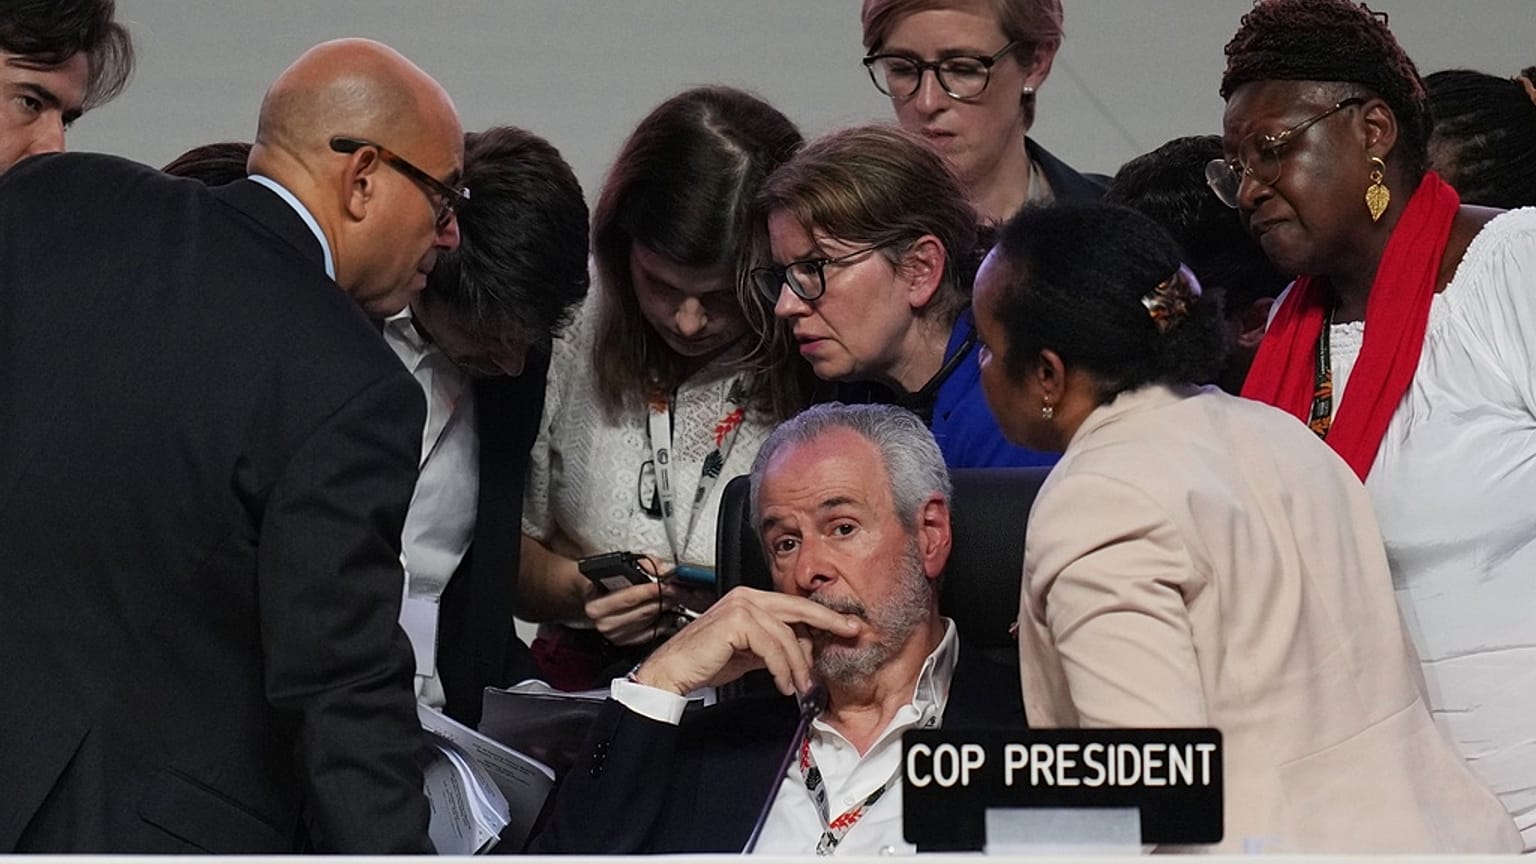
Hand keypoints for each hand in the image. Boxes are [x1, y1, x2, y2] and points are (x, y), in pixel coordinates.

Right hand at [584, 554, 675, 645]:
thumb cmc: (608, 580)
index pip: (630, 597)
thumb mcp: (622, 565)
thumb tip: (666, 570)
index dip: (652, 589)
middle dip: (663, 599)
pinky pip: (650, 634)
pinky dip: (662, 623)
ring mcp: (612, 634)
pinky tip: (666, 613)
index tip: (668, 584)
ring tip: (672, 598)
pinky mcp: (622, 642)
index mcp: (597, 603)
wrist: (594, 594)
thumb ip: (646, 564)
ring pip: (648, 621)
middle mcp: (602, 622)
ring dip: (664, 609)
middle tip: (676, 590)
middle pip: (643, 611)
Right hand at [630, 586, 861, 697]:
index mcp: (750, 599)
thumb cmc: (706, 662)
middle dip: (828, 621)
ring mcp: (741, 606)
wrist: (673, 671)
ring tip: (803, 688)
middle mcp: (746, 597)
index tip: (845, 626)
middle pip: (798, 609)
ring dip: (799, 665)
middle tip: (851, 633)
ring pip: (787, 634)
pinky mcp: (735, 621)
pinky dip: (782, 669)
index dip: (822, 616)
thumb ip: (772, 645)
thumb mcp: (748, 652)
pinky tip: (784, 685)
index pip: (795, 606)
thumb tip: (801, 653)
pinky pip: (771, 647)